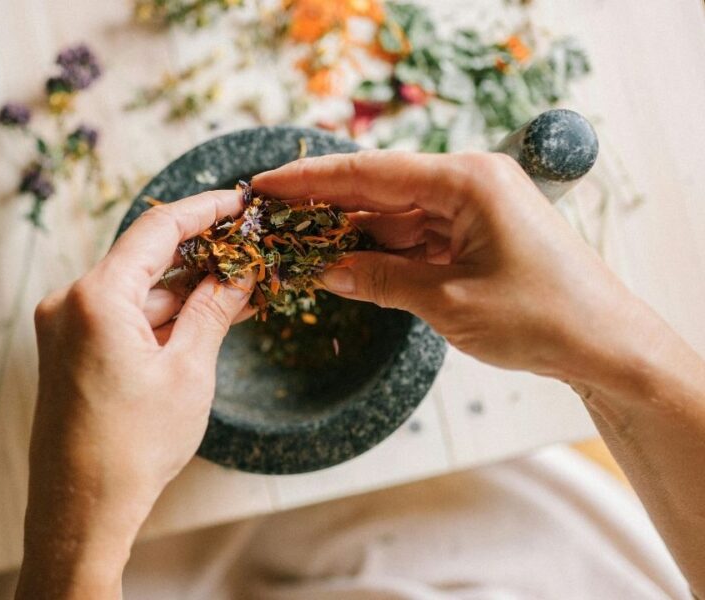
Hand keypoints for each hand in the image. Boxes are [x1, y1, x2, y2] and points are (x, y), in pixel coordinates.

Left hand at [17, 190, 252, 598]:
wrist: (81, 511)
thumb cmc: (132, 448)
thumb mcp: (188, 372)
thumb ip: (213, 309)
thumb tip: (240, 272)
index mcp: (95, 297)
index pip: (157, 229)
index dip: (204, 211)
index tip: (239, 202)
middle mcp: (69, 303)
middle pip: (145, 261)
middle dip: (201, 259)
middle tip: (252, 255)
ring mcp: (64, 329)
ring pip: (137, 293)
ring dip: (185, 294)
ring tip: (241, 295)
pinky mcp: (68, 352)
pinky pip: (121, 319)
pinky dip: (161, 320)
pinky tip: (203, 322)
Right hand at [253, 151, 659, 387]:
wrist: (605, 346)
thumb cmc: (541, 318)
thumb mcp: (448, 302)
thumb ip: (381, 280)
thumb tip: (325, 270)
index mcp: (468, 180)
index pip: (372, 172)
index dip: (312, 180)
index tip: (267, 184)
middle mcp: (470, 183)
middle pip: (380, 189)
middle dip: (327, 206)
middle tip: (273, 216)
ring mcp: (474, 208)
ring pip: (395, 216)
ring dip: (353, 235)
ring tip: (300, 247)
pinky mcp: (477, 234)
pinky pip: (417, 237)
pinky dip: (383, 253)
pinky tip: (346, 264)